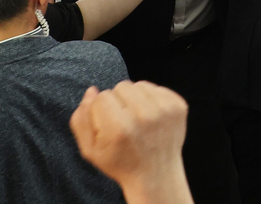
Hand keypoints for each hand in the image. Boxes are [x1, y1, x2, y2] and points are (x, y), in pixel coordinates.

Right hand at [70, 81, 189, 198]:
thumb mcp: (90, 150)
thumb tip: (91, 91)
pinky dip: (151, 99)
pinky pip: (157, 88)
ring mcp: (164, 110)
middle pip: (121, 86)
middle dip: (119, 102)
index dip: (101, 110)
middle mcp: (144, 115)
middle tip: (124, 123)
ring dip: (135, 98)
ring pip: (139, 84)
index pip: (102, 96)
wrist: (156, 174)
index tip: (109, 125)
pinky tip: (151, 118)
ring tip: (137, 119)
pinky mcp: (178, 106)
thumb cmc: (120, 163)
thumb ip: (82, 120)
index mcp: (119, 127)